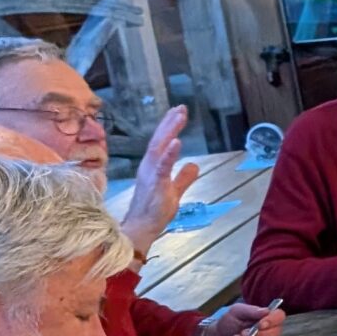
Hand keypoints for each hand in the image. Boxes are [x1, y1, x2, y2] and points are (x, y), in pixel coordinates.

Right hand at [119, 106, 200, 252]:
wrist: (141, 228)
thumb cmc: (154, 211)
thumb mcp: (175, 190)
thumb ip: (184, 177)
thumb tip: (195, 165)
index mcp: (153, 167)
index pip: (161, 143)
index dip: (169, 127)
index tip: (178, 112)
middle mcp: (149, 166)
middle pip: (160, 140)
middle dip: (170, 123)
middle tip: (180, 107)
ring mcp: (151, 174)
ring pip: (160, 148)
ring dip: (169, 131)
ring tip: (179, 116)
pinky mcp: (156, 184)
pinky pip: (162, 166)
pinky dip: (169, 153)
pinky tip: (177, 141)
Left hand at [194, 303, 284, 335]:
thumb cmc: (228, 321)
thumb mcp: (236, 311)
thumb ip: (251, 310)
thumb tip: (267, 311)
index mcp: (266, 317)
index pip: (279, 316)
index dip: (272, 321)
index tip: (260, 324)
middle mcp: (269, 330)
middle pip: (276, 332)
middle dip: (258, 334)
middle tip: (243, 333)